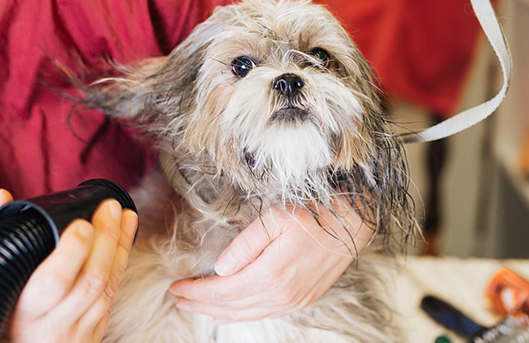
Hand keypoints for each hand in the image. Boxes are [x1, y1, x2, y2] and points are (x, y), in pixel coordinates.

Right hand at [0, 190, 137, 342]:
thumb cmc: (1, 313)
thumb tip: (3, 196)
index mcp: (24, 312)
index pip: (55, 281)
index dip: (73, 251)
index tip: (82, 223)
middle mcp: (54, 325)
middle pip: (90, 281)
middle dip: (105, 239)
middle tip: (109, 207)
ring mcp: (78, 332)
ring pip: (107, 288)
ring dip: (119, 247)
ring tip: (124, 214)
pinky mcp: (95, 333)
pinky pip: (112, 295)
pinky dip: (120, 263)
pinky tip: (124, 238)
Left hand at [167, 198, 372, 323]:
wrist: (353, 223)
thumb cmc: (314, 213)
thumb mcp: (275, 218)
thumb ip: (245, 244)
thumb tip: (220, 268)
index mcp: (270, 274)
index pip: (222, 290)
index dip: (195, 290)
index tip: (174, 286)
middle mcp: (281, 295)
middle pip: (230, 306)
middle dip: (200, 304)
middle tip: (178, 299)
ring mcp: (293, 300)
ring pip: (246, 313)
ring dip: (218, 312)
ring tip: (196, 307)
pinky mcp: (302, 300)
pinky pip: (264, 313)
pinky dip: (241, 315)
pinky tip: (228, 314)